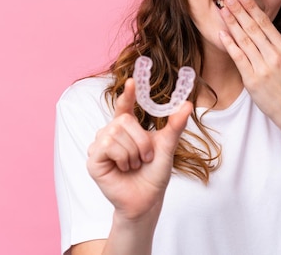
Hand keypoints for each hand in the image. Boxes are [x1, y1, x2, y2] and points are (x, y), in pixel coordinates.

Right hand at [86, 78, 191, 220]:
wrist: (147, 199)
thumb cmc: (154, 173)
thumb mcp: (167, 146)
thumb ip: (175, 125)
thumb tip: (187, 104)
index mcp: (127, 128)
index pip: (124, 106)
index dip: (128, 94)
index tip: (133, 80)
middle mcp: (111, 133)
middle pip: (124, 121)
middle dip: (141, 140)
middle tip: (145, 158)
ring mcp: (100, 145)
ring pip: (116, 134)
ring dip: (133, 152)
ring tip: (135, 165)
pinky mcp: (93, 159)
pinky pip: (108, 146)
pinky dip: (123, 158)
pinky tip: (124, 169)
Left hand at [218, 0, 280, 129]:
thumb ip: (275, 45)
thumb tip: (260, 28)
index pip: (265, 23)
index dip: (252, 8)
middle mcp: (274, 55)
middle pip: (253, 28)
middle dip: (239, 11)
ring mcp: (263, 67)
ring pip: (244, 40)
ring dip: (232, 23)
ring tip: (223, 11)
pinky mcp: (253, 80)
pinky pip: (239, 58)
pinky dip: (230, 44)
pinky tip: (222, 33)